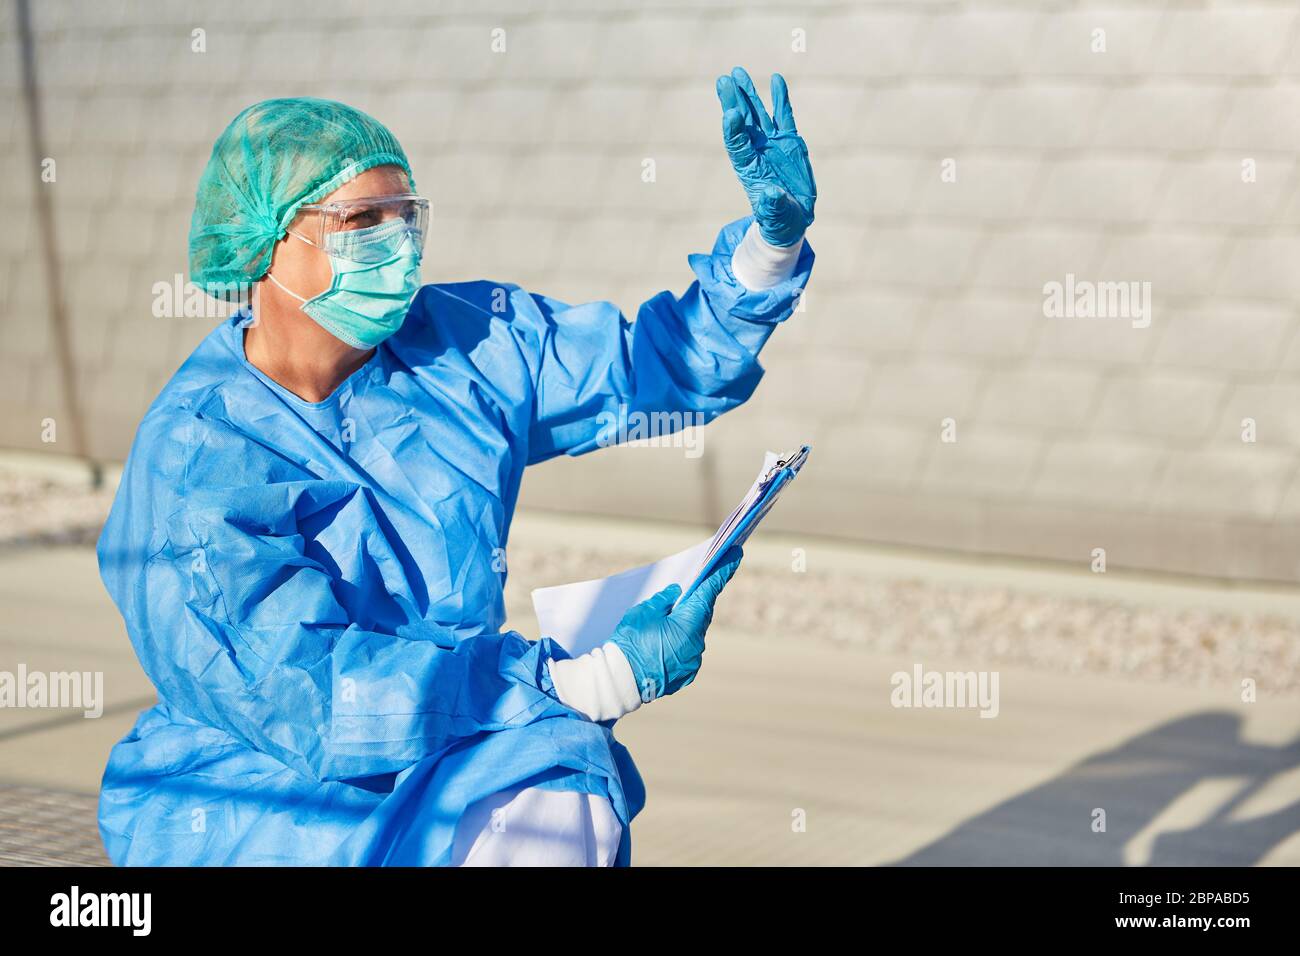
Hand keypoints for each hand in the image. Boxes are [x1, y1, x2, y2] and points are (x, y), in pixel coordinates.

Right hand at [609, 547, 743, 701]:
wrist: (621, 681)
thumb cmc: (630, 642)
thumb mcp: (644, 612)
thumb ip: (664, 599)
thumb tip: (677, 593)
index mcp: (690, 622)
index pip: (710, 590)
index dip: (723, 571)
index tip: (736, 554)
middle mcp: (697, 642)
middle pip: (702, 614)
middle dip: (696, 601)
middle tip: (692, 587)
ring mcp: (693, 661)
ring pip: (693, 635)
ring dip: (684, 626)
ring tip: (665, 621)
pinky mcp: (685, 675)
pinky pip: (687, 653)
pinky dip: (679, 644)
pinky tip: (663, 643)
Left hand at [716, 67, 816, 247]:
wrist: (792, 217)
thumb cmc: (779, 218)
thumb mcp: (775, 214)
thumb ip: (772, 205)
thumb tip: (771, 195)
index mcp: (749, 168)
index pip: (737, 144)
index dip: (732, 128)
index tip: (731, 113)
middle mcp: (757, 151)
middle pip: (741, 122)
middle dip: (733, 101)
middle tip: (724, 79)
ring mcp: (772, 144)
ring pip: (758, 113)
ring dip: (748, 93)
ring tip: (738, 72)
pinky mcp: (789, 141)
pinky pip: (784, 115)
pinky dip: (780, 98)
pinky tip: (776, 78)